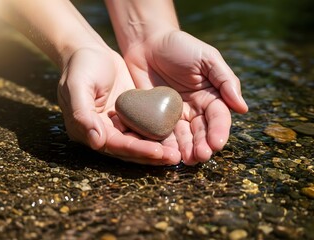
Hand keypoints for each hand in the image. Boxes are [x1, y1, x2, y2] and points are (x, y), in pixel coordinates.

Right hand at [57, 46, 180, 164]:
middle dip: (151, 155)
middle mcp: (103, 132)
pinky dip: (158, 133)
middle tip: (174, 158)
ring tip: (177, 154)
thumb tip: (96, 142)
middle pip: (129, 149)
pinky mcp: (129, 115)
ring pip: (139, 141)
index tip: (157, 151)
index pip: (114, 145)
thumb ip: (82, 113)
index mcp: (87, 130)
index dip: (136, 150)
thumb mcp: (77, 86)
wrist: (90, 50)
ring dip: (158, 149)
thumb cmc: (81, 66)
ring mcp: (117, 124)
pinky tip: (175, 137)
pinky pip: (144, 127)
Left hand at [123, 30, 247, 164]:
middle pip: (202, 132)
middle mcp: (195, 109)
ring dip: (186, 150)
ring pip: (184, 137)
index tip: (217, 143)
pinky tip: (167, 153)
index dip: (219, 131)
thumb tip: (243, 108)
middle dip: (203, 145)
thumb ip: (225, 81)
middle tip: (201, 156)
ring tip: (187, 160)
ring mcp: (175, 115)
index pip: (218, 118)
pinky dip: (165, 144)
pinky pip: (162, 133)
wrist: (147, 43)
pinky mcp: (156, 117)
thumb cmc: (180, 46)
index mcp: (211, 96)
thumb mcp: (207, 58)